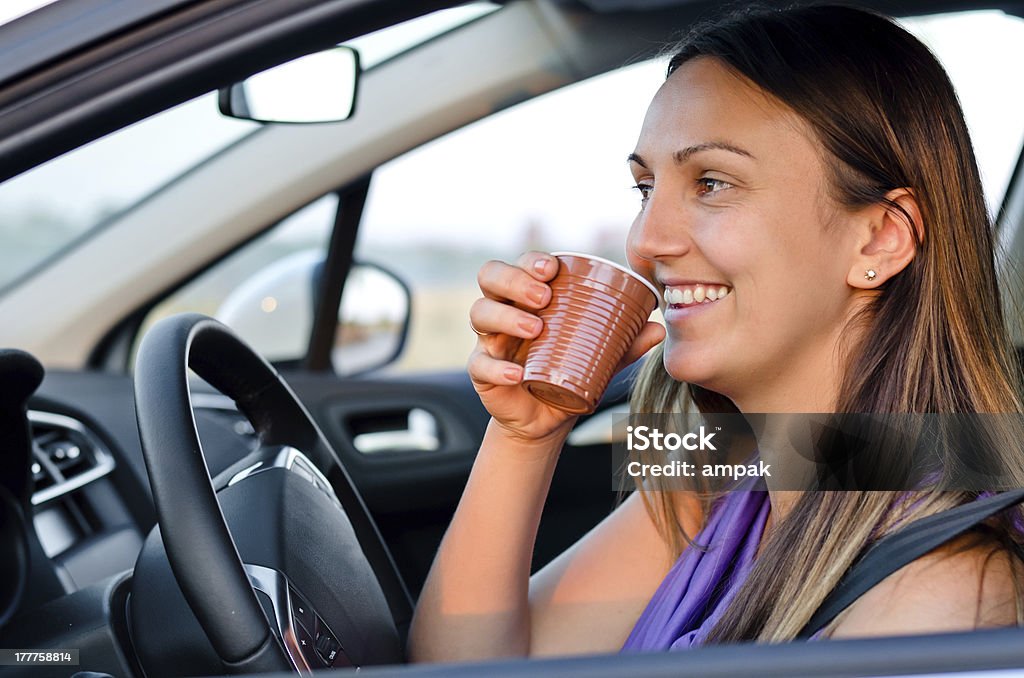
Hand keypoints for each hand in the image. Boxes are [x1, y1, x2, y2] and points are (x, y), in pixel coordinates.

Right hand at [467, 251, 665, 445]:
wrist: (547, 418)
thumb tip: (657, 328)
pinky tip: (516, 373)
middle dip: (514, 280)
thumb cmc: (569, 373)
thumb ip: (625, 344)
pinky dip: (496, 368)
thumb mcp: (600, 357)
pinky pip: (479, 365)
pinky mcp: (482, 373)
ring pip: (479, 313)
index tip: (552, 268)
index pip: (520, 265)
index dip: (530, 261)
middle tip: (543, 296)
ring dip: (506, 316)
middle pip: (490, 278)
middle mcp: (504, 312)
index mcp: (528, 298)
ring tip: (535, 328)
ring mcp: (490, 341)